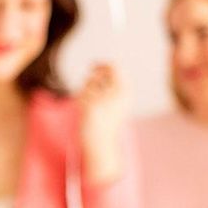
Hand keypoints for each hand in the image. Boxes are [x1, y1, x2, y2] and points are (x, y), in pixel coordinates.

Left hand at [77, 63, 125, 184]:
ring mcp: (104, 98)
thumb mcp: (114, 103)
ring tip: (90, 104)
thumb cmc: (107, 124)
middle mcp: (117, 94)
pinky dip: (81, 99)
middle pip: (105, 70)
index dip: (105, 64)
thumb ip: (110, 86)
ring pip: (90, 81)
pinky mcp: (91, 104)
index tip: (96, 66)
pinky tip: (85, 111)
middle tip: (91, 69)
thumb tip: (101, 69)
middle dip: (97, 68)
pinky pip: (82, 93)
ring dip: (87, 89)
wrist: (101, 143)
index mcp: (126, 93)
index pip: (116, 68)